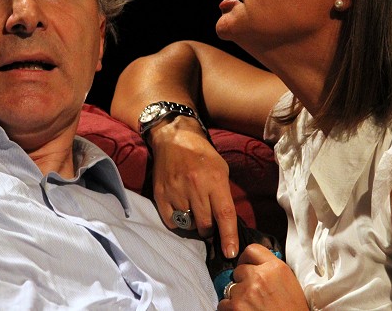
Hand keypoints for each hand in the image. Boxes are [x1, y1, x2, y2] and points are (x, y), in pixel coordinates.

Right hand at [149, 116, 239, 257]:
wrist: (174, 138)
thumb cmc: (202, 154)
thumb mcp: (221, 169)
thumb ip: (223, 194)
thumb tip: (225, 222)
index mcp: (214, 180)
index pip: (224, 215)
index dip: (229, 237)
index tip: (230, 253)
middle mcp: (195, 186)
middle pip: (205, 224)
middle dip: (209, 229)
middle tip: (209, 223)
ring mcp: (176, 191)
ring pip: (188, 224)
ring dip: (194, 224)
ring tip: (194, 212)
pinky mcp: (161, 194)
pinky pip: (171, 221)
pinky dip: (178, 221)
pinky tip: (181, 210)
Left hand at [217, 244, 306, 309]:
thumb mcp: (290, 283)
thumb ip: (272, 271)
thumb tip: (258, 267)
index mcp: (276, 268)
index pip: (252, 250)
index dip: (246, 259)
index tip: (246, 265)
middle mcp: (260, 276)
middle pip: (239, 270)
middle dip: (242, 281)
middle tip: (252, 294)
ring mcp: (246, 291)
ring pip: (230, 287)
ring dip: (237, 296)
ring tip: (251, 306)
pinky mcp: (236, 306)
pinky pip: (223, 303)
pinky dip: (230, 309)